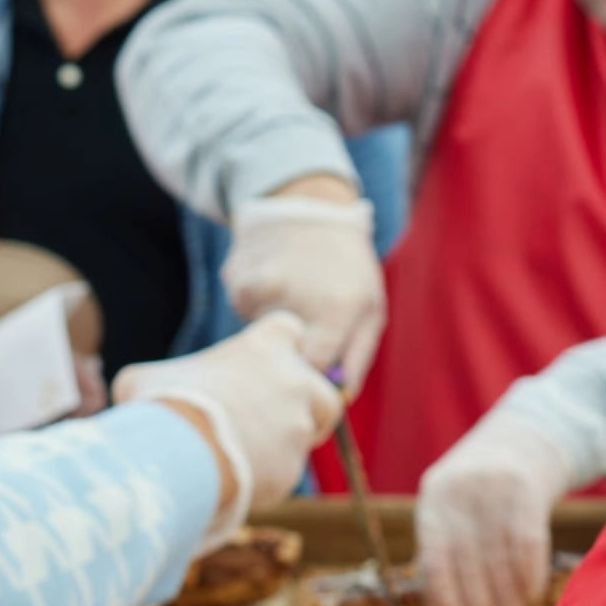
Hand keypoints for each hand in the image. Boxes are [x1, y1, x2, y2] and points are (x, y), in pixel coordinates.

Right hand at [113, 313, 343, 536]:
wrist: (183, 456)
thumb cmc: (163, 405)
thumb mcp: (142, 381)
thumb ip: (152, 381)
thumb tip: (136, 393)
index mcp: (264, 347)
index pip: (289, 330)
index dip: (279, 347)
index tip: (263, 364)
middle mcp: (295, 381)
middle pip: (321, 389)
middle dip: (303, 405)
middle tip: (269, 421)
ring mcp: (299, 426)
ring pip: (308, 433)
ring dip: (285, 442)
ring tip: (248, 454)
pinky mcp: (294, 467)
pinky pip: (286, 471)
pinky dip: (266, 476)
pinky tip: (236, 480)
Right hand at [225, 185, 387, 378]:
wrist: (308, 205)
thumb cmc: (347, 265)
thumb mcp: (369, 308)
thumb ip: (357, 357)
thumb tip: (339, 400)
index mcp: (334, 310)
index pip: (311, 371)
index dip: (310, 376)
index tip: (312, 371)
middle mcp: (293, 299)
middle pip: (281, 357)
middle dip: (292, 353)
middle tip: (305, 327)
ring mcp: (259, 287)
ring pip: (258, 336)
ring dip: (273, 327)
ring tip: (293, 296)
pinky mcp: (235, 279)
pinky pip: (243, 313)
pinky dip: (256, 307)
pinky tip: (273, 283)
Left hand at [416, 407, 571, 605]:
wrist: (521, 440)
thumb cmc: (479, 494)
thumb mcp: (451, 511)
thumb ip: (445, 553)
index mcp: (432, 503)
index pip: (434, 563)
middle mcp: (459, 493)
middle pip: (469, 565)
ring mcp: (494, 487)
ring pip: (499, 557)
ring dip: (508, 601)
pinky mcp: (527, 487)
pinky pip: (528, 539)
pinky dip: (529, 572)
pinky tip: (532, 597)